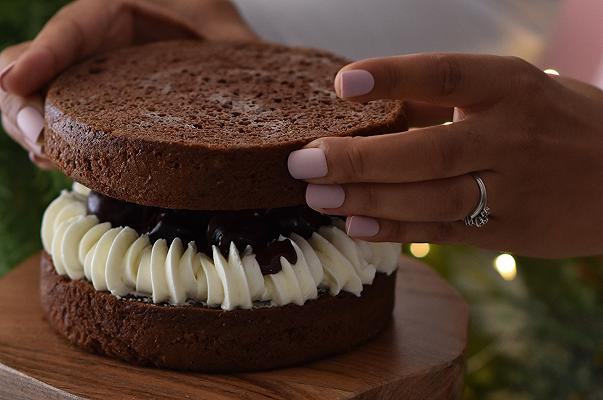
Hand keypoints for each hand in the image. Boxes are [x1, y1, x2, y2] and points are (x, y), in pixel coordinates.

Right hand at [0, 0, 255, 168]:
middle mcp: (94, 47)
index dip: (40, 56)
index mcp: (119, 12)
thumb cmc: (216, 28)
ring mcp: (88, 80)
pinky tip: (63, 162)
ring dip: (35, 130)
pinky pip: (61, 121)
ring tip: (50, 156)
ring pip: (38, 99)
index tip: (14, 82)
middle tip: (40, 140)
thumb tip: (259, 98)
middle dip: (25, 104)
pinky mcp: (94, 107)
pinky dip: (55, 142)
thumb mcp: (228, 35)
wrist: (211, 38)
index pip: (71, 27)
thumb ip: (236, 54)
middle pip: (33, 68)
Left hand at [287, 54, 602, 257]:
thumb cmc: (558, 124)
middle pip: (425, 150)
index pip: (446, 76)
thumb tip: (373, 110)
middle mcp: (512, 136)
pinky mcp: (513, 232)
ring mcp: (514, 188)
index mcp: (512, 87)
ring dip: (367, 200)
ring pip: (430, 197)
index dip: (393, 78)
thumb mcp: (517, 94)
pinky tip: (358, 227)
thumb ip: (450, 103)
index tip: (341, 84)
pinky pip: (446, 232)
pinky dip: (398, 230)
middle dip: (358, 159)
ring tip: (316, 198)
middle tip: (302, 162)